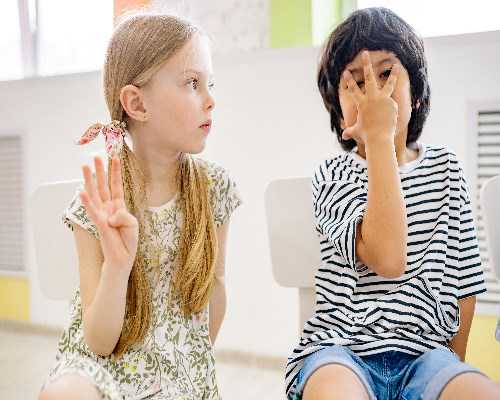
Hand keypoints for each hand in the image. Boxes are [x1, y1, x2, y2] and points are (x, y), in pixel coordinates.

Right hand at [80, 156, 137, 273]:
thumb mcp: (132, 224)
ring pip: (94, 194)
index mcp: (118, 207)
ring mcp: (102, 215)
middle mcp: (108, 208)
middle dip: (100, 171)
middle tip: (95, 156)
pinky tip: (82, 191)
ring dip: (89, 180)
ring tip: (84, 166)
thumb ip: (124, 215)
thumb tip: (112, 215)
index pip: (116, 186)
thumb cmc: (127, 241)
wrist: (122, 258)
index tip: (115, 158)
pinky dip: (87, 201)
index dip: (115, 172)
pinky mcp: (99, 224)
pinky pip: (92, 211)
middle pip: (103, 186)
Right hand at [342, 51, 399, 144]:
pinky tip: (390, 117)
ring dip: (393, 73)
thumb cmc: (366, 135)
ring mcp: (383, 99)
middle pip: (369, 77)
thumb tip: (344, 136)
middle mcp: (372, 97)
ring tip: (397, 64)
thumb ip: (350, 132)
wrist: (379, 137)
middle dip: (366, 64)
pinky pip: (392, 104)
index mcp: (362, 103)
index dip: (349, 80)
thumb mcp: (357, 132)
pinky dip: (391, 110)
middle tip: (365, 53)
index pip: (353, 89)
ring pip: (389, 83)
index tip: (346, 71)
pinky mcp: (392, 103)